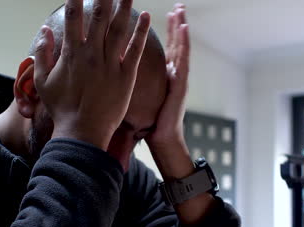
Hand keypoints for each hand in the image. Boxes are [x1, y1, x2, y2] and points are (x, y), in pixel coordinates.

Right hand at [34, 0, 150, 150]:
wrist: (82, 131)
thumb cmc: (62, 107)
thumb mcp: (43, 81)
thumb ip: (42, 53)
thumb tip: (45, 30)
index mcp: (72, 53)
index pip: (74, 16)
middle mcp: (92, 53)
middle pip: (100, 16)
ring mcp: (110, 64)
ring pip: (119, 28)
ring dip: (124, 6)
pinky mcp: (126, 75)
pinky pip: (135, 49)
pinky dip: (140, 32)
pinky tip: (146, 16)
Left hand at [146, 4, 189, 151]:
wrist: (161, 136)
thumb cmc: (150, 119)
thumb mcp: (143, 94)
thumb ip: (137, 79)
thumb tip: (118, 67)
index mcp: (165, 74)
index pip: (165, 47)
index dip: (165, 30)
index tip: (164, 12)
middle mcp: (174, 73)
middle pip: (176, 43)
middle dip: (177, 23)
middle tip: (178, 5)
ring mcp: (179, 77)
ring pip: (181, 47)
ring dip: (181, 28)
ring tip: (180, 11)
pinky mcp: (181, 84)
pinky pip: (183, 60)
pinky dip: (184, 44)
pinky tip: (184, 30)